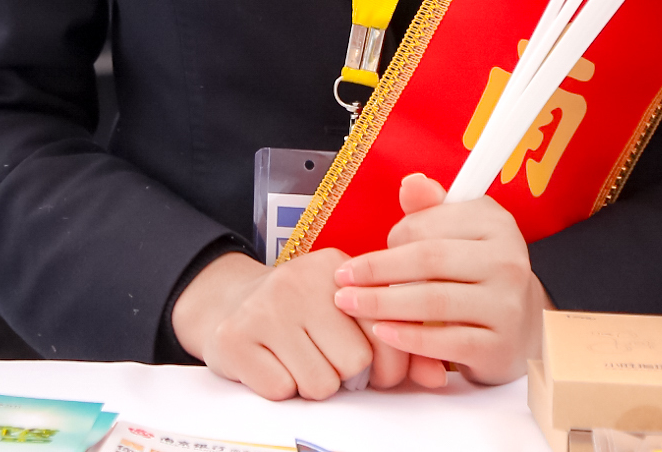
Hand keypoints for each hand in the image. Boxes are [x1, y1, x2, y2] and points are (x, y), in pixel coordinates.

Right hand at [172, 248, 386, 400]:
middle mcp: (299, 281)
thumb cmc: (299, 313)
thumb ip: (395, 342)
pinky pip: (281, 391)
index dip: (386, 365)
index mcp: (336, 270)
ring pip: (320, 383)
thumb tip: (433, 376)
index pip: (384, 330)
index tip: (373, 368)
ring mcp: (263, 307)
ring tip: (297, 360)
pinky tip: (272, 362)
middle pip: (354, 362)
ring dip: (312, 384)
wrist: (227, 301)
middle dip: (345, 376)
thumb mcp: (346, 313)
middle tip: (326, 360)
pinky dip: (281, 388)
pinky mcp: (235, 338)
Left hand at [331, 173, 545, 387]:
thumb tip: (411, 184)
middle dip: (376, 270)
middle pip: (428, 261)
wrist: (522, 325)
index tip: (369, 251)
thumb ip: (431, 209)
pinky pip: (445, 342)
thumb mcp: (461, 232)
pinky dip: (408, 337)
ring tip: (350, 304)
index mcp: (495, 223)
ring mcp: (507, 305)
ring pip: (433, 301)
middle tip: (342, 279)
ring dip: (382, 303)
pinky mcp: (499, 346)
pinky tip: (381, 332)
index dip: (392, 237)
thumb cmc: (479, 272)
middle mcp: (508, 261)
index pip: (430, 225)